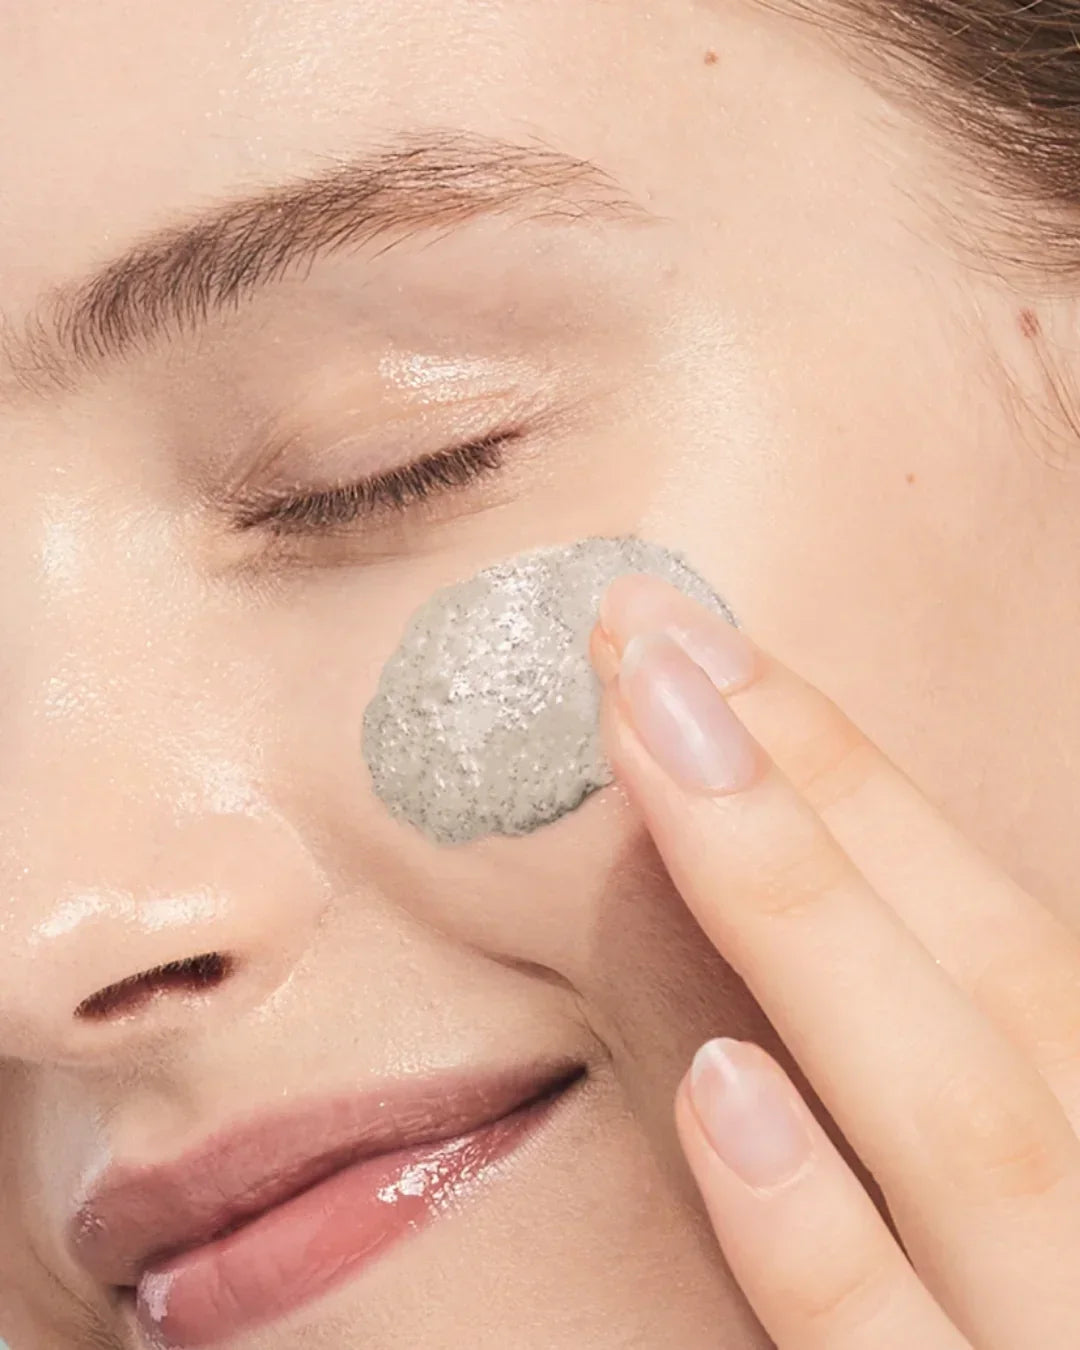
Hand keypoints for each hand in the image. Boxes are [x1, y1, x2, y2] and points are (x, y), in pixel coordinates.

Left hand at [589, 574, 1079, 1349]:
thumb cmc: (1061, 1278)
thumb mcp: (1046, 1172)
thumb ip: (984, 1062)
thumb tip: (820, 953)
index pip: (995, 925)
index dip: (848, 772)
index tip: (699, 645)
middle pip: (989, 977)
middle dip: (815, 791)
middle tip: (646, 634)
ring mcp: (1071, 1342)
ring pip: (967, 1132)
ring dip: (816, 929)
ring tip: (676, 758)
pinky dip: (832, 1247)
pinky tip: (728, 1105)